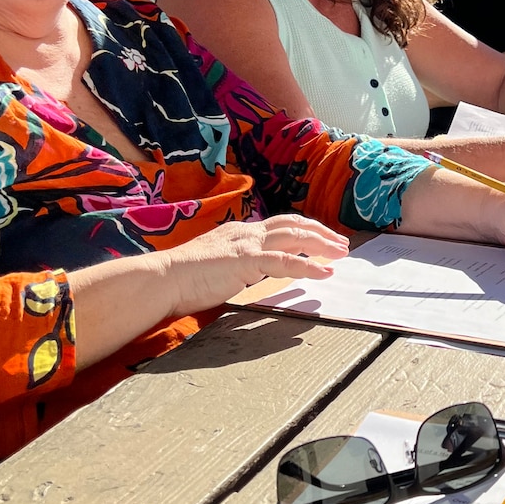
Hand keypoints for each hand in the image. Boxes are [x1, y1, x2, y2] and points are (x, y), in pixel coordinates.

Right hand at [160, 215, 348, 315]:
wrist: (163, 278)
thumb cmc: (181, 279)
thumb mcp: (216, 266)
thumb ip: (236, 265)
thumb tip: (250, 273)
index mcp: (238, 233)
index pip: (277, 225)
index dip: (302, 230)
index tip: (320, 238)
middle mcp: (246, 233)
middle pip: (292, 224)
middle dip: (319, 232)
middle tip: (340, 242)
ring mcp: (247, 245)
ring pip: (295, 237)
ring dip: (322, 244)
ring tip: (341, 252)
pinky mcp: (247, 261)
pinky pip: (286, 262)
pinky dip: (310, 266)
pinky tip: (325, 272)